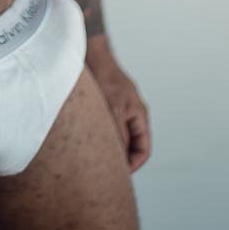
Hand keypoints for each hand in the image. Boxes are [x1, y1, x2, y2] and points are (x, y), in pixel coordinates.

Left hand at [85, 36, 150, 171]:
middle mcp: (132, 113)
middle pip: (131, 146)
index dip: (133, 165)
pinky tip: (85, 140)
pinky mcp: (106, 104)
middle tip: (103, 170)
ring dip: (108, 147)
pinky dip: (100, 136)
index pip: (143, 150)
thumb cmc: (104, 79)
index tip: (117, 175)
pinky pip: (108, 127)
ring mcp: (120, 108)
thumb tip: (120, 159)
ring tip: (92, 157)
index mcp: (139, 116)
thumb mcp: (113, 110)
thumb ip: (119, 134)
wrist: (91, 54)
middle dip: (120, 159)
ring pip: (118, 137)